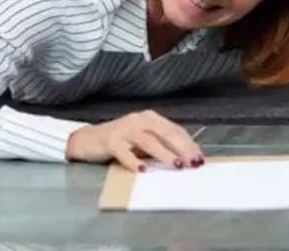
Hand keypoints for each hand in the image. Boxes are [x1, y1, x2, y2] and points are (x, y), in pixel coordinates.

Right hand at [65, 110, 203, 171]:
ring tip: (177, 166)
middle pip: (164, 132)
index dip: (188, 144)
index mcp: (149, 118)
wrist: (88, 140)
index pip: (174, 130)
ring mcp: (124, 130)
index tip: (200, 159)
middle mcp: (138, 120)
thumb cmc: (121, 141)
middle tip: (194, 163)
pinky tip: (143, 170)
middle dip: (182, 148)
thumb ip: (161, 144)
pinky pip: (125, 152)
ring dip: (164, 153)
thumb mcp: (143, 140)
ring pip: (148, 141)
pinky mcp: (111, 141)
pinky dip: (134, 161)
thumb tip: (187, 158)